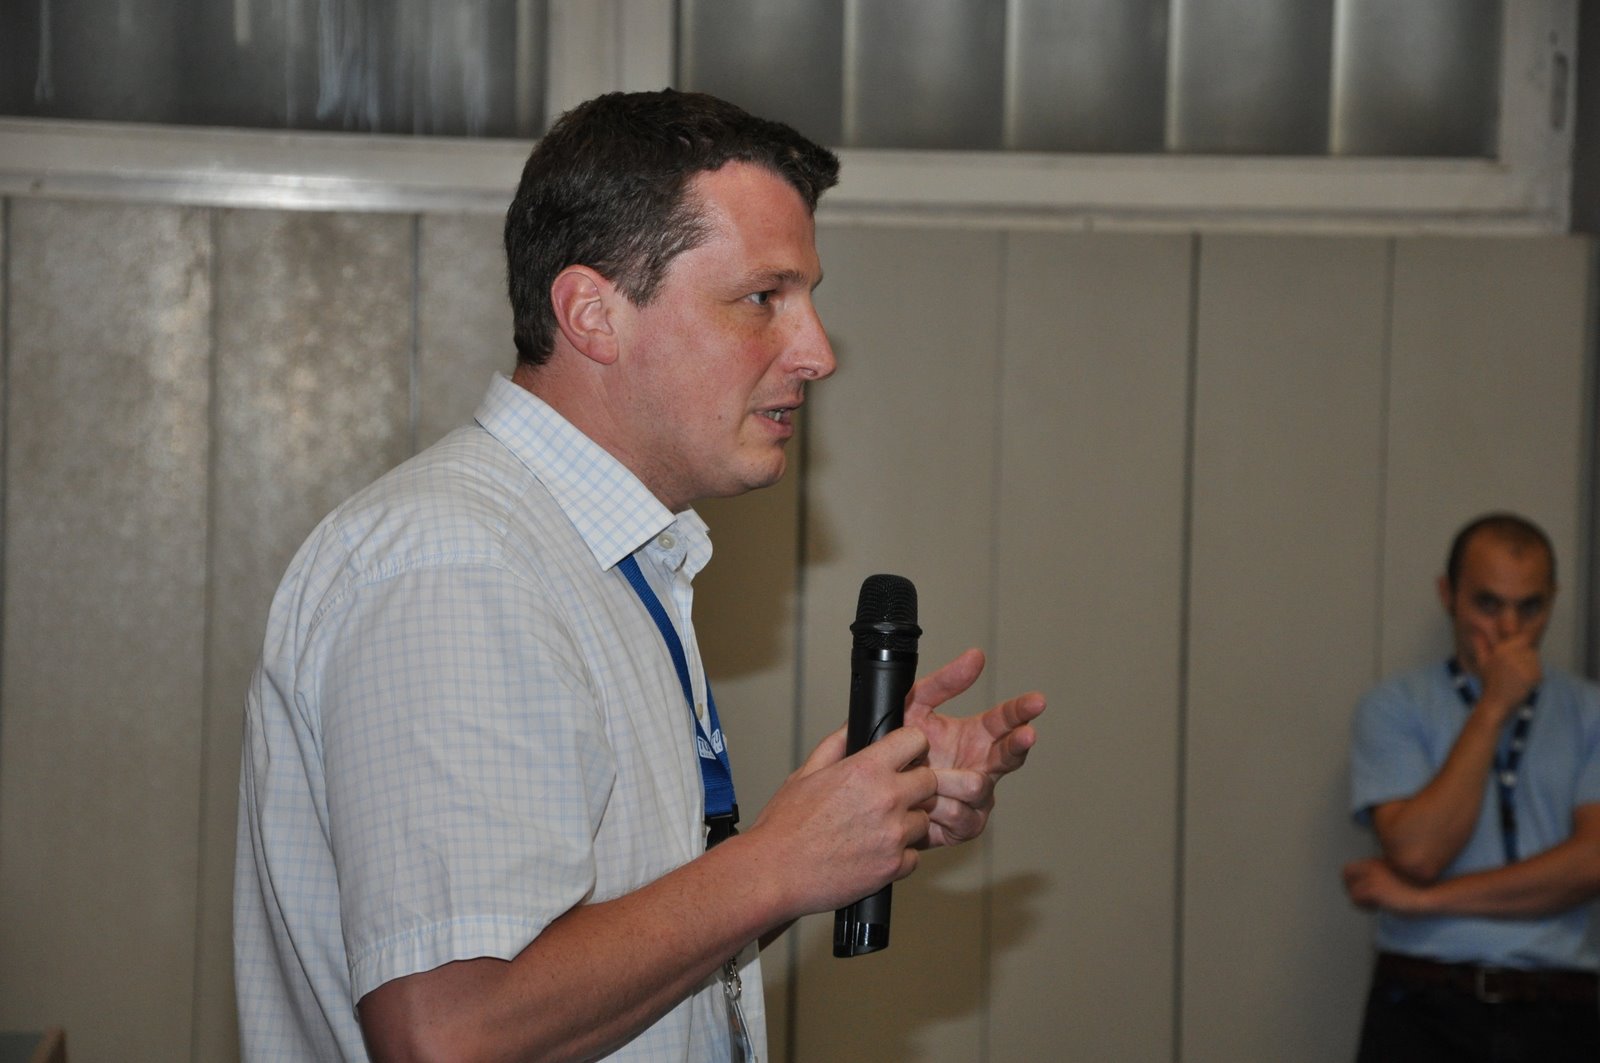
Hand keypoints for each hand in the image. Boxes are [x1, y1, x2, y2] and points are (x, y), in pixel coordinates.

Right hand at [747, 725, 938, 916]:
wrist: (774, 873)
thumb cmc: (784, 827)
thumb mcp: (805, 773)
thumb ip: (837, 744)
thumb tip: (854, 726)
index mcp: (865, 770)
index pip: (915, 740)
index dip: (910, 747)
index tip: (904, 757)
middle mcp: (886, 799)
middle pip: (929, 781)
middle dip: (914, 785)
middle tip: (891, 796)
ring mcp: (893, 835)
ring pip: (924, 820)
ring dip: (907, 823)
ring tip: (876, 829)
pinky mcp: (894, 866)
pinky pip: (914, 856)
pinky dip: (899, 856)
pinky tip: (873, 853)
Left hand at [901, 649, 1043, 846]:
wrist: (874, 792)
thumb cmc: (900, 748)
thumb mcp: (916, 706)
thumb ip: (945, 682)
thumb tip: (976, 655)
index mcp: (976, 736)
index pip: (1006, 720)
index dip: (1021, 711)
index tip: (1036, 701)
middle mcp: (983, 766)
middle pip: (1011, 755)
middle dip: (1018, 743)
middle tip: (1026, 734)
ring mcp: (977, 798)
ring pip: (977, 787)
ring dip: (948, 781)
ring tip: (926, 777)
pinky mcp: (965, 826)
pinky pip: (960, 815)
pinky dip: (937, 807)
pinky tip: (925, 805)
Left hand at [1343, 857, 1426, 914]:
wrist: (1428, 894)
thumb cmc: (1418, 888)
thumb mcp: (1397, 875)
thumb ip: (1382, 875)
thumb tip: (1369, 886)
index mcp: (1377, 862)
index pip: (1351, 867)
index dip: (1353, 880)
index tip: (1363, 890)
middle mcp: (1372, 867)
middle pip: (1346, 875)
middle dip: (1351, 888)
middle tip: (1363, 899)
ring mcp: (1372, 878)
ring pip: (1351, 890)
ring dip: (1359, 900)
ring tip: (1373, 905)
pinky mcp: (1374, 890)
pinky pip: (1356, 899)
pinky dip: (1364, 906)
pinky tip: (1376, 908)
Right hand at [1473, 629, 1540, 717]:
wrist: (1497, 702)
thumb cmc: (1489, 683)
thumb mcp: (1483, 663)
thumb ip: (1481, 645)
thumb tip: (1476, 633)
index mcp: (1502, 650)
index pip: (1522, 637)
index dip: (1526, 634)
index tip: (1531, 629)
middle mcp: (1514, 655)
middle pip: (1529, 646)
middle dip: (1525, 653)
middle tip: (1516, 665)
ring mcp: (1525, 665)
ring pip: (1533, 657)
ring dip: (1529, 663)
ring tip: (1518, 675)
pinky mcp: (1534, 675)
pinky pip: (1537, 669)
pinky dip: (1533, 674)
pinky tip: (1523, 681)